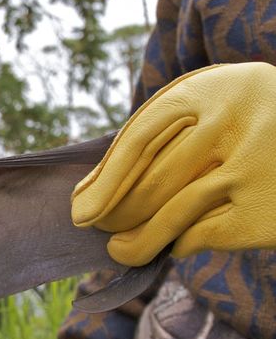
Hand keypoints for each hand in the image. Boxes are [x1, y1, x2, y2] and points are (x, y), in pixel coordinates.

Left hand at [71, 63, 275, 265]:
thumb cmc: (250, 125)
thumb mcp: (215, 106)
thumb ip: (165, 133)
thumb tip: (95, 191)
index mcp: (210, 89)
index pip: (137, 141)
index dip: (103, 182)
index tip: (80, 209)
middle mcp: (232, 123)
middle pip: (151, 181)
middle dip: (115, 213)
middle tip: (98, 227)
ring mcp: (254, 167)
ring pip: (172, 214)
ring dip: (137, 241)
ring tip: (118, 249)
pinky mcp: (267, 210)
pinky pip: (203, 234)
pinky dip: (181, 243)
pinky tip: (174, 243)